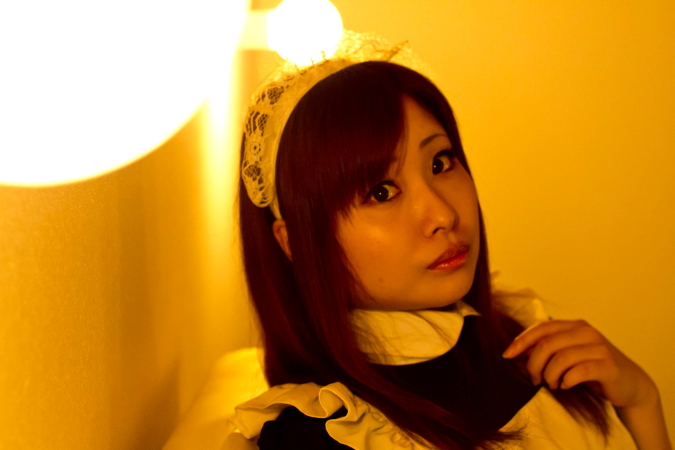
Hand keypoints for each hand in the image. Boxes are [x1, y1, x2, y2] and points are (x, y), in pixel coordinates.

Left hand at [502, 319, 656, 408]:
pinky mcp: (608, 365)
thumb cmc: (592, 369)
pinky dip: (566, 381)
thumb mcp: (567, 355)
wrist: (630, 384)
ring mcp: (599, 347)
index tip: (507, 355)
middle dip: (534, 364)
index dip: (521, 341)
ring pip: (560, 359)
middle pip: (547, 344)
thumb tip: (518, 349)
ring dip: (549, 375)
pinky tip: (565, 386)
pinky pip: (578, 372)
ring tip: (551, 384)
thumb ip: (547, 349)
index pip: (540, 328)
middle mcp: (586, 332)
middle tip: (534, 379)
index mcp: (574, 326)